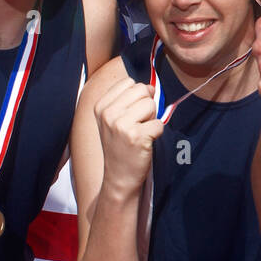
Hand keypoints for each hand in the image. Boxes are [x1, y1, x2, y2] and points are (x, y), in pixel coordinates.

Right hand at [93, 75, 162, 196]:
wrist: (118, 177)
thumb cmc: (119, 146)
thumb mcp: (112, 120)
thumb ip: (127, 100)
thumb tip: (152, 86)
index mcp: (100, 106)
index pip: (129, 82)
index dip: (138, 96)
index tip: (132, 113)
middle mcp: (108, 113)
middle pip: (142, 90)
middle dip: (147, 106)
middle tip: (138, 125)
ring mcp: (121, 125)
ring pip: (152, 105)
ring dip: (152, 119)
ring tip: (140, 133)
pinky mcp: (136, 136)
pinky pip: (159, 123)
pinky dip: (157, 133)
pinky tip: (145, 143)